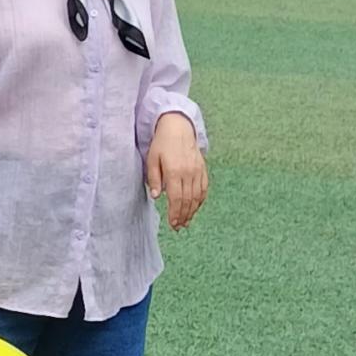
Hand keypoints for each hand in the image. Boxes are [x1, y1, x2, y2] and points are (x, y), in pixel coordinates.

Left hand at [145, 114, 208, 229]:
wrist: (179, 128)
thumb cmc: (162, 144)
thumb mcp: (152, 159)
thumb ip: (154, 178)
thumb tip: (156, 196)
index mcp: (174, 171)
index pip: (176, 198)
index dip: (175, 213)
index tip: (173, 224)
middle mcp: (188, 172)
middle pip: (187, 200)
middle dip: (183, 216)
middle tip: (178, 227)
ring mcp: (197, 171)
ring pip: (197, 197)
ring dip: (192, 211)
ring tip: (186, 221)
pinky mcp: (203, 169)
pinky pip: (203, 189)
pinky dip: (200, 200)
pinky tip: (195, 208)